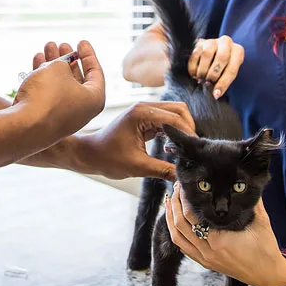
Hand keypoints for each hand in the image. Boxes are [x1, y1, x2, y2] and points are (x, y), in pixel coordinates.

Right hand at [12, 41, 105, 140]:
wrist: (25, 127)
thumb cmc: (48, 95)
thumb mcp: (58, 68)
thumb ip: (62, 62)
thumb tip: (59, 66)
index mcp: (95, 99)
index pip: (96, 72)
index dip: (88, 54)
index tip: (80, 41)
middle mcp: (82, 110)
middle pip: (77, 78)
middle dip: (68, 59)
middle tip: (62, 44)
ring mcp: (63, 117)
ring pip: (60, 85)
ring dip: (53, 65)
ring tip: (47, 47)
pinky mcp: (46, 120)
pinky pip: (48, 94)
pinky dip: (44, 77)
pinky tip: (37, 60)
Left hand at [77, 101, 195, 180]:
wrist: (90, 155)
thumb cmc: (108, 158)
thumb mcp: (137, 166)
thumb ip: (162, 170)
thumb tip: (182, 177)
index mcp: (141, 113)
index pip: (174, 118)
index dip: (188, 133)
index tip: (196, 149)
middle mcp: (144, 107)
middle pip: (178, 110)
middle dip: (188, 127)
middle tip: (192, 148)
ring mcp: (144, 112)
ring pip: (174, 114)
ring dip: (181, 130)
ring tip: (183, 150)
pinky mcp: (144, 119)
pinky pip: (166, 121)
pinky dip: (173, 132)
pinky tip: (171, 148)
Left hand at [164, 182, 285, 285]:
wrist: (269, 275)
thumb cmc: (266, 249)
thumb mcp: (261, 221)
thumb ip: (253, 201)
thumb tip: (245, 180)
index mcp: (219, 240)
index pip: (192, 215)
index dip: (184, 198)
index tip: (184, 185)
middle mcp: (208, 251)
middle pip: (179, 225)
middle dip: (174, 205)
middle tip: (175, 188)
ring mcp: (206, 259)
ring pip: (177, 238)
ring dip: (170, 219)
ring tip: (170, 202)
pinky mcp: (207, 264)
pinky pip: (185, 249)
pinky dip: (177, 234)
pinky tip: (176, 223)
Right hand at [188, 35, 243, 98]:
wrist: (214, 52)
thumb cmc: (224, 66)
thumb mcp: (228, 71)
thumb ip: (224, 79)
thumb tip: (215, 94)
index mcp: (238, 51)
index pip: (232, 69)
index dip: (223, 83)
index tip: (216, 94)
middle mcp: (226, 42)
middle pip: (221, 58)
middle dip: (213, 74)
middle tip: (207, 84)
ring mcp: (212, 41)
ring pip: (207, 55)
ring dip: (203, 71)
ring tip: (200, 79)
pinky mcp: (199, 42)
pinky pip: (195, 55)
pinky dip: (193, 67)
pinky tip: (194, 74)